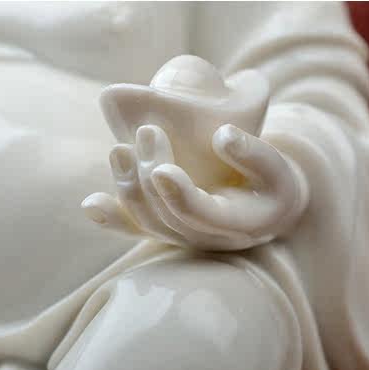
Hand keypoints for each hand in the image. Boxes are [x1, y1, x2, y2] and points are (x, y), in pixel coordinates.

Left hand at [81, 124, 308, 250]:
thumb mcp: (278, 169)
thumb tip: (221, 136)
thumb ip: (255, 154)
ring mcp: (182, 237)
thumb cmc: (273, 184)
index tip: (160, 168)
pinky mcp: (166, 230)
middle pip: (166, 215)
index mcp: (237, 225)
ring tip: (119, 149)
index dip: (178, 194)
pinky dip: (112, 219)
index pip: (201, 214)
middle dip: (150, 174)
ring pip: (147, 221)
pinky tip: (90, 204)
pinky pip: (135, 229)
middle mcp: (206, 238)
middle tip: (146, 131)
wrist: (266, 209)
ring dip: (127, 187)